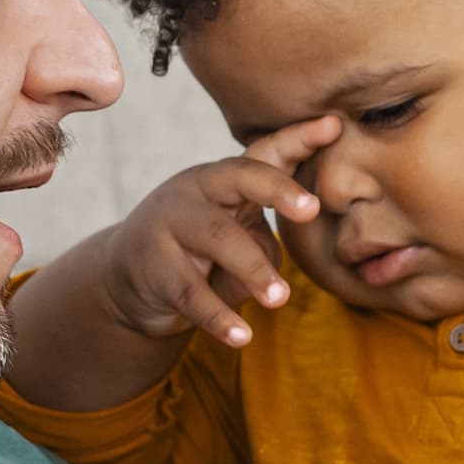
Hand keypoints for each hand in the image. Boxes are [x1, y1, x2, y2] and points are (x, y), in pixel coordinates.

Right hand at [93, 118, 342, 350]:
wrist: (128, 280)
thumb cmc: (199, 254)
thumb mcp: (237, 238)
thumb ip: (263, 240)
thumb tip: (274, 259)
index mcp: (225, 178)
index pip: (265, 153)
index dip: (298, 139)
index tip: (335, 126)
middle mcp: (196, 190)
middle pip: (239, 178)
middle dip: (277, 189)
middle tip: (312, 210)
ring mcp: (169, 224)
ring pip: (218, 238)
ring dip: (253, 268)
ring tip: (281, 298)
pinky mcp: (152, 268)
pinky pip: (190, 294)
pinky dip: (219, 317)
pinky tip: (243, 336)